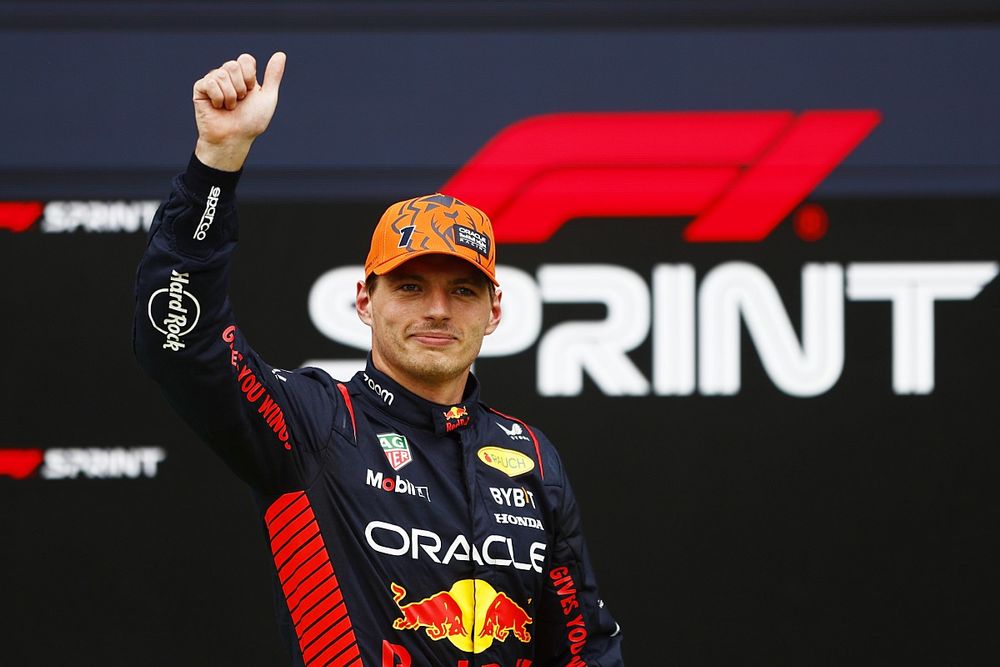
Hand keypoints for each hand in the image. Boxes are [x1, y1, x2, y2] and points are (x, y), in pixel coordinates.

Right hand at [192, 52, 285, 170]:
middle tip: (239, 102)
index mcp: (243, 77)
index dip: (250, 75)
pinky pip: (210, 82)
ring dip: (230, 96)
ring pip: (221, 74)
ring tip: (229, 108)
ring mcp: (213, 81)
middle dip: (240, 87)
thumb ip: (273, 76)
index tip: (251, 91)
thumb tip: (281, 54)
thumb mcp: (268, 98)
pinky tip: (217, 107)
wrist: (234, 138)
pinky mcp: (200, 88)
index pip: (245, 59)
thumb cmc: (251, 122)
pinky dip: (218, 97)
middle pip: (233, 65)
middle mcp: (227, 77)